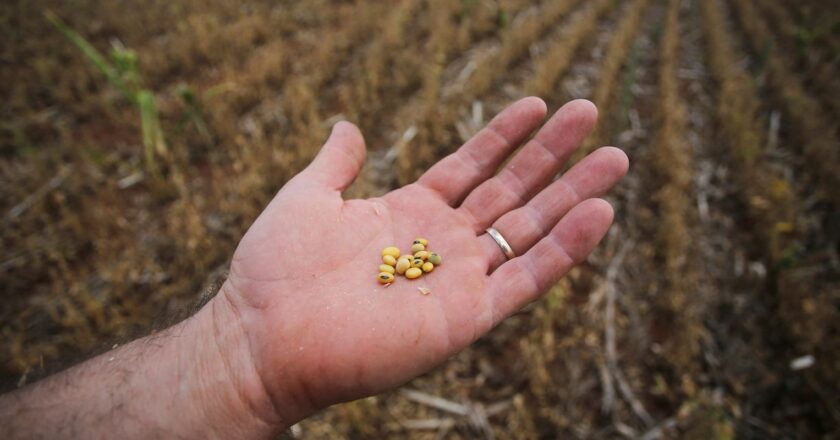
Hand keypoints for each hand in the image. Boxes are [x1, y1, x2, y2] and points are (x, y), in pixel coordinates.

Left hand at [220, 97, 628, 426]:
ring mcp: (458, 279)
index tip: (539, 103)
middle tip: (592, 114)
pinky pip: (527, 279)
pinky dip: (566, 249)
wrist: (264, 338)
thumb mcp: (307, 197)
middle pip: (511, 192)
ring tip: (615, 159)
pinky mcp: (468, 317)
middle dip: (552, 155)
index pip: (471, 166)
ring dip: (573, 195)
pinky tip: (600, 213)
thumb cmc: (275, 270)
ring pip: (530, 230)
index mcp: (408, 213)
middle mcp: (440, 244)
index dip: (504, 136)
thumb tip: (347, 125)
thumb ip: (336, 163)